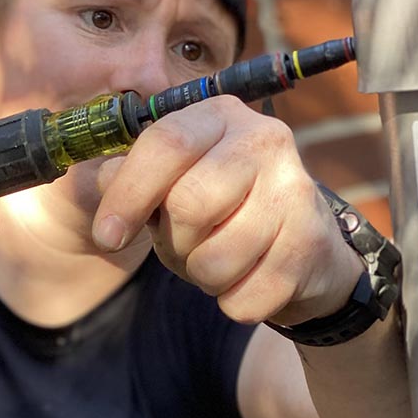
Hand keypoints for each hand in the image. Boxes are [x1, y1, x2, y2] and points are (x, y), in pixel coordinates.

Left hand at [92, 96, 361, 324]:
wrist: (302, 248)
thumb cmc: (219, 209)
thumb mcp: (166, 184)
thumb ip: (126, 177)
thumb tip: (104, 179)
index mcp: (220, 115)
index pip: (166, 143)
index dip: (128, 194)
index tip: (107, 237)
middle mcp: (266, 140)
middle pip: (189, 204)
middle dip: (173, 241)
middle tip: (183, 243)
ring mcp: (296, 191)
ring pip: (216, 261)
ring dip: (203, 275)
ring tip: (219, 257)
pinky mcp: (312, 245)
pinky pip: (244, 299)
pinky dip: (233, 302)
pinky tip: (249, 277)